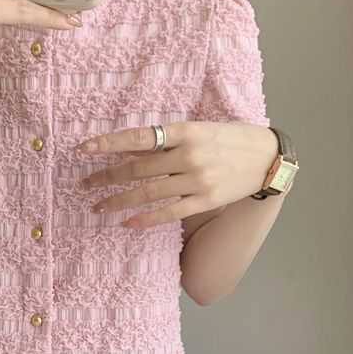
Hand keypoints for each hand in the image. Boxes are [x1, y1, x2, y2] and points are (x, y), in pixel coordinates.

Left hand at [77, 122, 279, 227]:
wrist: (268, 156)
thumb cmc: (228, 139)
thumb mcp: (198, 130)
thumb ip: (166, 142)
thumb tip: (129, 152)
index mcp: (186, 131)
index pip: (138, 137)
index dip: (109, 143)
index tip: (84, 149)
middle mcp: (190, 154)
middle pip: (138, 168)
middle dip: (106, 177)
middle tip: (85, 185)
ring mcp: (198, 179)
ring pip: (148, 192)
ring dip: (119, 201)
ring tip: (98, 207)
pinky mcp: (206, 200)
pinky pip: (169, 213)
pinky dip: (145, 218)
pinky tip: (127, 223)